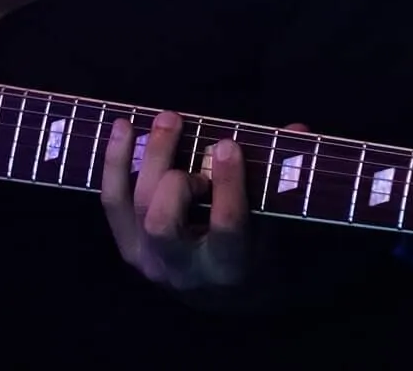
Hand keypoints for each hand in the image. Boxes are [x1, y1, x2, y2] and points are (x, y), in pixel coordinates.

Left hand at [100, 110, 308, 291]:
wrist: (219, 294)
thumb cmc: (254, 249)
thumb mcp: (275, 224)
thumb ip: (282, 179)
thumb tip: (300, 130)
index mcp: (229, 267)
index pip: (225, 225)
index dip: (227, 183)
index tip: (228, 144)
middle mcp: (182, 269)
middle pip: (163, 220)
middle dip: (174, 176)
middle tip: (196, 140)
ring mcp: (148, 259)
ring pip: (135, 206)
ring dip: (147, 157)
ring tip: (168, 120)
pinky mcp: (126, 245)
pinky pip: (112, 200)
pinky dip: (115, 161)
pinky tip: (123, 126)